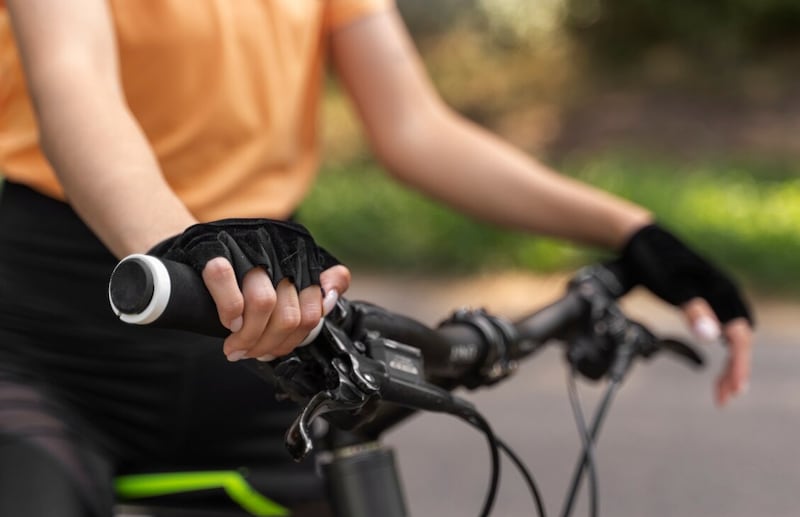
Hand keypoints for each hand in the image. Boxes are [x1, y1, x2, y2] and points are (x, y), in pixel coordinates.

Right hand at [147, 218, 346, 359]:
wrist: (194, 247)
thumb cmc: (241, 269)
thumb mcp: (282, 276)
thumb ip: (313, 285)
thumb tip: (332, 296)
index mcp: (299, 255)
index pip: (312, 312)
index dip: (292, 340)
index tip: (272, 350)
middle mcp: (278, 247)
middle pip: (289, 315)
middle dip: (268, 345)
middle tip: (250, 353)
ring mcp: (246, 246)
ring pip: (263, 304)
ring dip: (248, 337)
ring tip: (235, 346)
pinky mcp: (213, 247)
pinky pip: (227, 283)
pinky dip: (228, 311)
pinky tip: (226, 322)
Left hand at [605, 223, 754, 405]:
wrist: (641, 239)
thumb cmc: (655, 261)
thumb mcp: (671, 286)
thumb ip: (693, 310)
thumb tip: (713, 337)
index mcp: (722, 292)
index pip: (740, 337)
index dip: (738, 366)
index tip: (731, 390)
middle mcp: (726, 292)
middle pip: (741, 340)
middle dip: (735, 370)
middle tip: (723, 398)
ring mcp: (718, 294)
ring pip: (734, 335)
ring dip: (730, 363)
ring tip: (720, 389)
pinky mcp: (707, 295)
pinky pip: (723, 327)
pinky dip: (722, 348)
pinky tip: (716, 363)